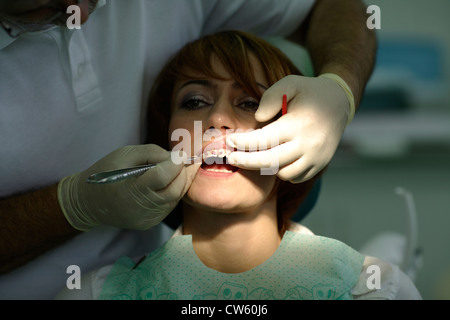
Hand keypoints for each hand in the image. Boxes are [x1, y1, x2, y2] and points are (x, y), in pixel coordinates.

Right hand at [57, 144, 200, 230]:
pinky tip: (170, 183)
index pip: (162, 176)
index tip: (182, 154)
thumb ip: (152, 153)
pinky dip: (173, 192)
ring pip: (175, 199)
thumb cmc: (105, 173)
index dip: (176, 163)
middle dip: (184, 174)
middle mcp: (142, 208)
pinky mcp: (150, 223)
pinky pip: (169, 206)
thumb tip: (176, 157)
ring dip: (181, 183)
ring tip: (181, 170)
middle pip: (174, 190)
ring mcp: (147, 218)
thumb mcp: (124, 154)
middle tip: (186, 161)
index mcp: (132, 188)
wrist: (88, 202)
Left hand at [226, 74, 352, 182]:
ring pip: (283, 173)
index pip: (264, 140)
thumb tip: (257, 119)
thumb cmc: (309, 91)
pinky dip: (283, 172)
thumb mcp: (290, 83)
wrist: (340, 102)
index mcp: (298, 124)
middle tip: (230, 157)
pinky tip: (275, 159)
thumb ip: (270, 98)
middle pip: (270, 162)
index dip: (243, 143)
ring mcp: (316, 158)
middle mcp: (309, 145)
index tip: (229, 141)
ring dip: (267, 166)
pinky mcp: (319, 165)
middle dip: (246, 161)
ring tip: (256, 154)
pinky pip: (295, 177)